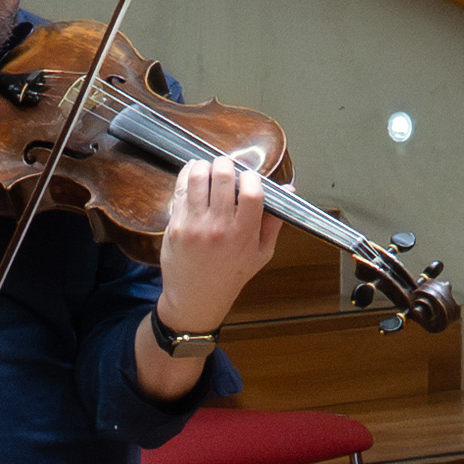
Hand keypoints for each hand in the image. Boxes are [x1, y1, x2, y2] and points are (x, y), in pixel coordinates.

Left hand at [153, 152, 283, 328]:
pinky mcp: (176, 225)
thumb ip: (274, 220)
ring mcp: (195, 225)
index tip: (247, 177)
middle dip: (225, 165)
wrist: (196, 299)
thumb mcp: (262, 253)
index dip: (250, 177)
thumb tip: (288, 190)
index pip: (252, 191)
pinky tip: (193, 173)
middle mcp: (220, 228)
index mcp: (245, 234)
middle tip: (225, 167)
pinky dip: (187, 175)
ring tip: (209, 169)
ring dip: (205, 166)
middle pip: (223, 177)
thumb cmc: (230, 275)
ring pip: (199, 177)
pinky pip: (180, 189)